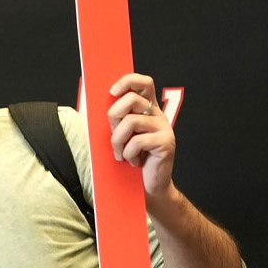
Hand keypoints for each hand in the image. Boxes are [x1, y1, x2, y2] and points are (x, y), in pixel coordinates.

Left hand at [108, 73, 175, 199]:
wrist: (148, 185)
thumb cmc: (132, 158)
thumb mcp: (121, 135)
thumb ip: (117, 119)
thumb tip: (101, 104)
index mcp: (148, 109)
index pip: (143, 83)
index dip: (128, 81)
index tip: (112, 91)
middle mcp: (158, 115)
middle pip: (131, 100)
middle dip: (114, 117)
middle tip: (114, 135)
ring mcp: (164, 128)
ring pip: (130, 121)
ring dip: (118, 141)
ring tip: (121, 154)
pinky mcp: (166, 143)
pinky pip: (137, 141)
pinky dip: (128, 154)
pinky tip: (134, 162)